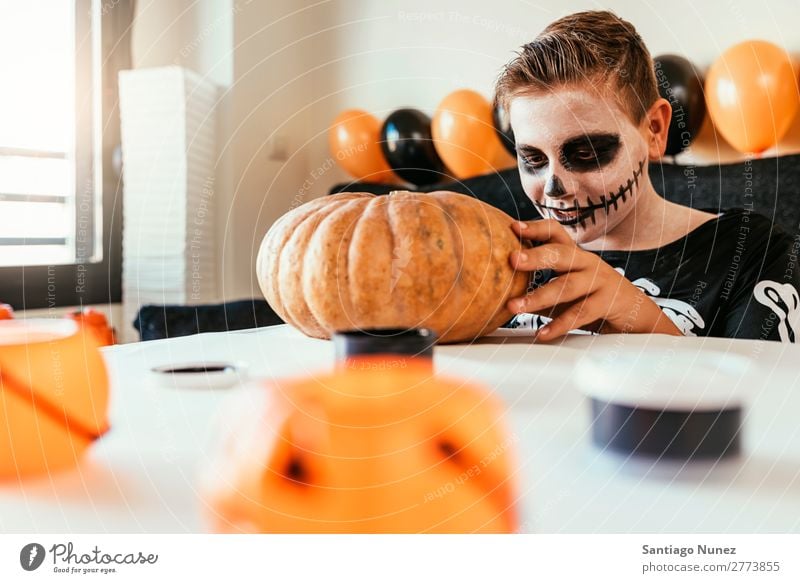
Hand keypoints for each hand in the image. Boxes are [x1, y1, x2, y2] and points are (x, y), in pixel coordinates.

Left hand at [507, 220, 681, 341]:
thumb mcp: (566, 291)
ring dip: (538, 297)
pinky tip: (542, 333)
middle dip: (535, 255)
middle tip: (512, 259)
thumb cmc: (593, 300)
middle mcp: (587, 263)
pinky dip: (559, 325)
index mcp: (574, 255)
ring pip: (567, 286)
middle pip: (561, 254)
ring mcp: (600, 281)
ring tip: (514, 307)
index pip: (555, 233)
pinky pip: (581, 313)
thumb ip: (540, 290)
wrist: (638, 316)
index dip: (535, 229)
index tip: (512, 228)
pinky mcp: (609, 302)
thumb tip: (503, 294)